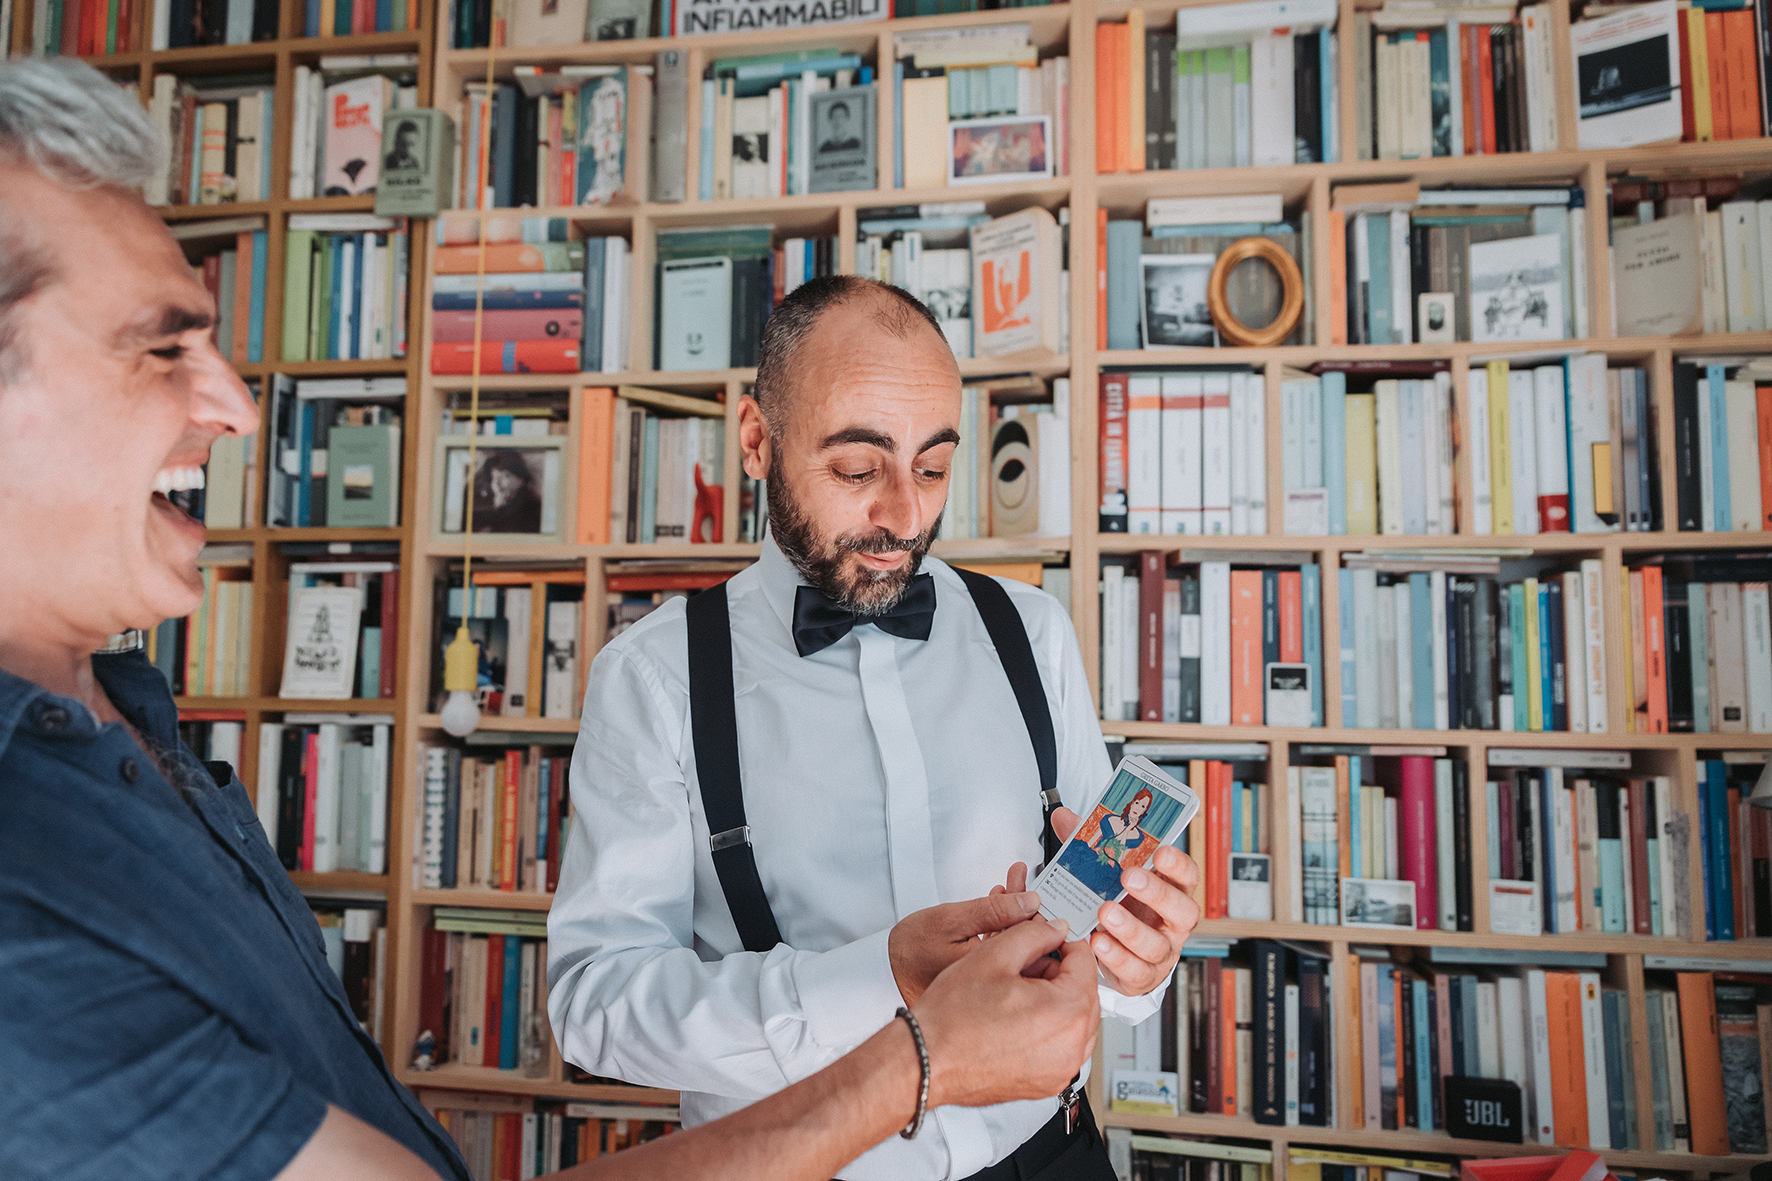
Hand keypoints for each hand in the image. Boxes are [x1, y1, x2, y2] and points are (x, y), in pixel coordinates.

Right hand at [888, 890, 1039, 1005]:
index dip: (1037, 908)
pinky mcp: (987, 990)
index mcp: (998, 975)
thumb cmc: (912, 952)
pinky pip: (1006, 957)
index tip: (1032, 884)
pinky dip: (1004, 930)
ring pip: (1020, 949)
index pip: (1037, 941)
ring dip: (1016, 914)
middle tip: (1017, 880)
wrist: (885, 975)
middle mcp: (1002, 990)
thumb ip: (994, 911)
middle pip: (1032, 945)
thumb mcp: (952, 920)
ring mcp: (995, 992)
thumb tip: (1032, 902)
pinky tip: (997, 909)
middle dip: (1026, 908)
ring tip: (1006, 886)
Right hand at [911, 917, 1100, 1109]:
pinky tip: (1016, 1016)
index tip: (1047, 938)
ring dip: (1056, 1000)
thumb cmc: (952, 1018)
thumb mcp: (994, 955)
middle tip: (1027, 962)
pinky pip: (1062, 1046)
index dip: (1064, 942)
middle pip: (1085, 993)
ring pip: (1076, 1021)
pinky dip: (1049, 1027)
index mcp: (1067, 1012)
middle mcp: (1071, 1048)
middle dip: (1061, 972)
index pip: (1085, 962)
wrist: (926, 1059)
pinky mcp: (1047, 1083)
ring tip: (1018, 990)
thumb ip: (1035, 934)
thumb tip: (1056, 930)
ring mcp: (1060, 1070)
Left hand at [1051, 806, 1200, 996]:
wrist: (1120, 952)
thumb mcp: (1108, 875)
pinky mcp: (1144, 976)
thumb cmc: (1121, 905)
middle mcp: (1173, 922)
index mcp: (1171, 890)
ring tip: (1106, 913)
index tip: (1160, 851)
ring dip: (1131, 929)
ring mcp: (1162, 951)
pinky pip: (1135, 970)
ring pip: (1156, 944)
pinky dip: (1116, 957)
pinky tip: (1098, 943)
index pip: (1187, 875)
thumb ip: (1091, 846)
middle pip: (1181, 910)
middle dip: (1156, 893)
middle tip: (1129, 877)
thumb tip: (1063, 817)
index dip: (1177, 864)